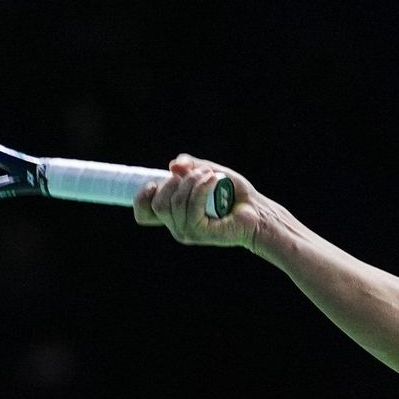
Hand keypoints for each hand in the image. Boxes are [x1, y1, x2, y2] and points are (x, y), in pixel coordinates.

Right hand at [133, 154, 262, 248]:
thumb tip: (174, 165)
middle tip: (198, 173)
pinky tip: (214, 180)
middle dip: (175, 182)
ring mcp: (188, 232)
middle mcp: (177, 226)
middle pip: (158, 204)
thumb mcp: (208, 172)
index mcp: (173, 215)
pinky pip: (192, 208)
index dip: (142, 197)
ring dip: (192, 182)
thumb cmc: (233, 193)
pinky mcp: (202, 233)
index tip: (157, 183)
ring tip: (211, 175)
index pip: (143, 213)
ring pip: (175, 204)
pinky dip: (201, 188)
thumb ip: (190, 166)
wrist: (256, 210)